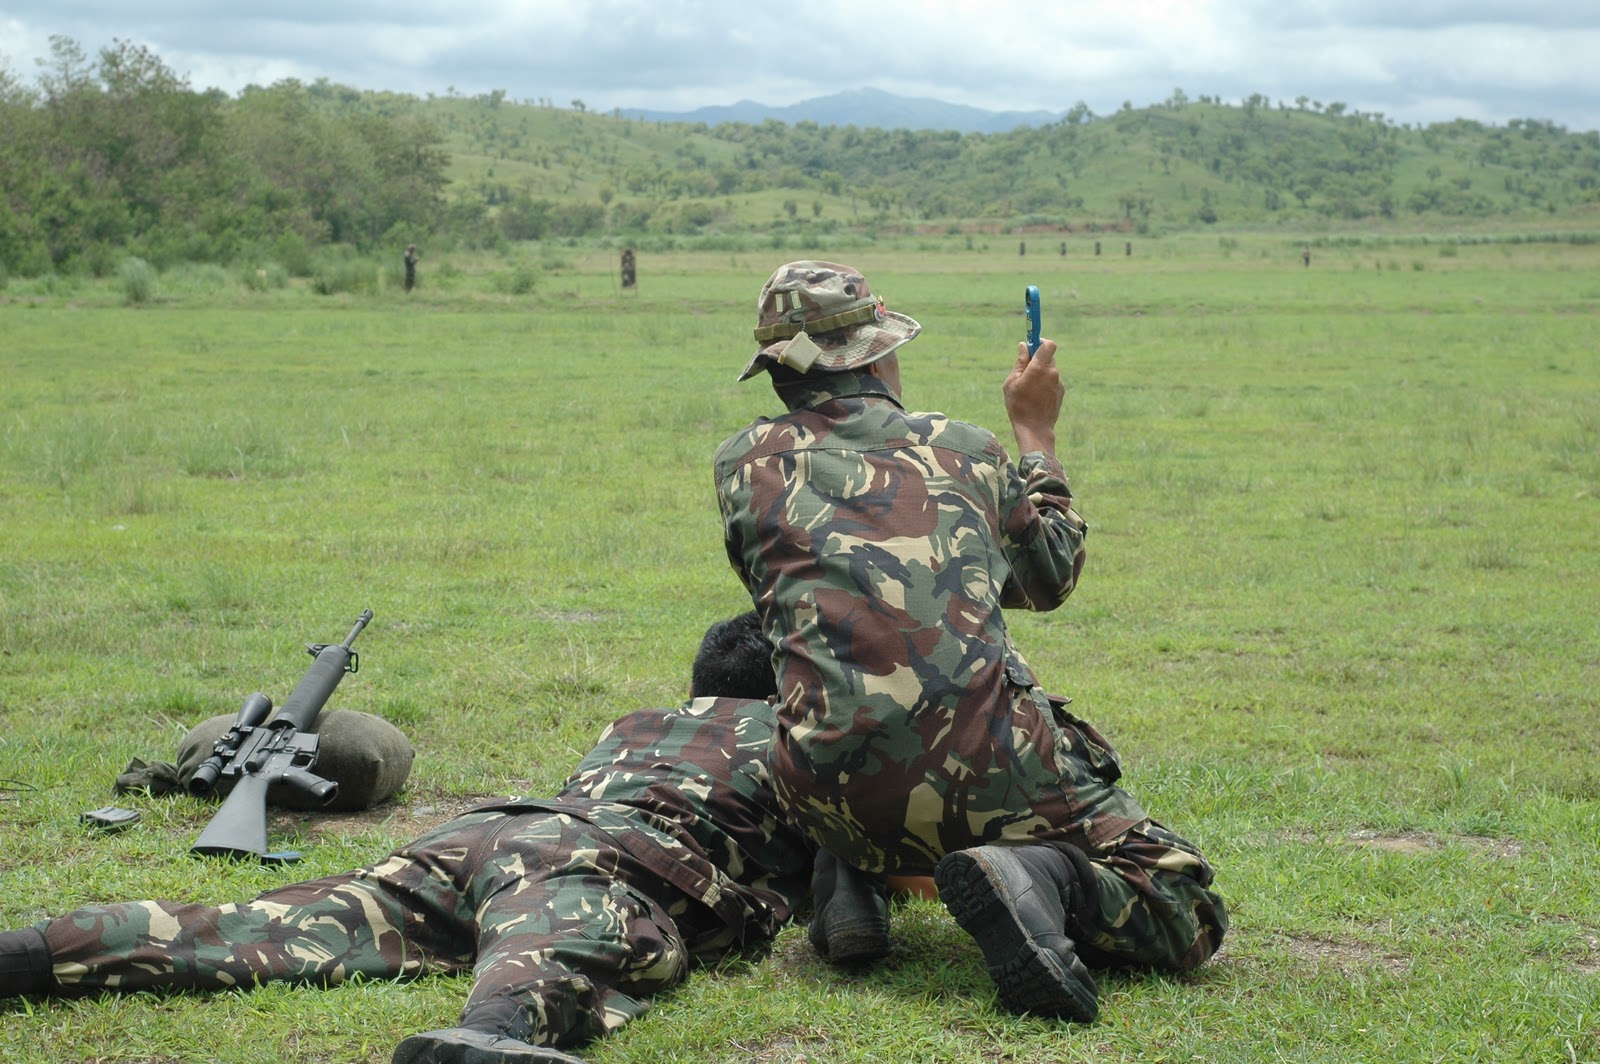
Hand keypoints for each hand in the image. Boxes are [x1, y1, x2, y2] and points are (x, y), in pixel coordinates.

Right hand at [1003, 338, 1062, 454]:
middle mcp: (1053, 373)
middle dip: (1038, 359)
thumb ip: (1020, 362)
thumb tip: (1023, 346)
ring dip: (1040, 372)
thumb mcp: (1012, 382)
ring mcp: (1058, 383)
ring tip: (1028, 387)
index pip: (1048, 344)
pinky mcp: (1061, 392)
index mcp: (1040, 367)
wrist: (1034, 429)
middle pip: (1049, 356)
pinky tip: (1035, 396)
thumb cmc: (1018, 405)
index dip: (1041, 342)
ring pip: (1050, 370)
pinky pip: (1052, 381)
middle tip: (1025, 368)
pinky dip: (1044, 383)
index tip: (1032, 345)